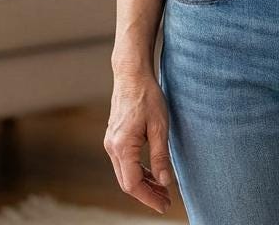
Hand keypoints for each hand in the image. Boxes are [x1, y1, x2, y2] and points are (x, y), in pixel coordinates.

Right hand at [104, 72, 174, 213]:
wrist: (131, 74)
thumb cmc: (147, 96)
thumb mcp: (160, 126)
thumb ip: (160, 156)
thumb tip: (165, 182)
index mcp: (122, 146)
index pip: (133, 184)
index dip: (149, 198)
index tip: (165, 205)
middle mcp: (112, 147)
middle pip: (127, 182)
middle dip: (147, 194)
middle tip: (166, 200)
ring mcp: (111, 142)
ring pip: (125, 173)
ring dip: (143, 183)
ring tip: (163, 189)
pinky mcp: (114, 137)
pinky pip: (124, 162)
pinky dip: (138, 171)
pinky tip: (152, 172)